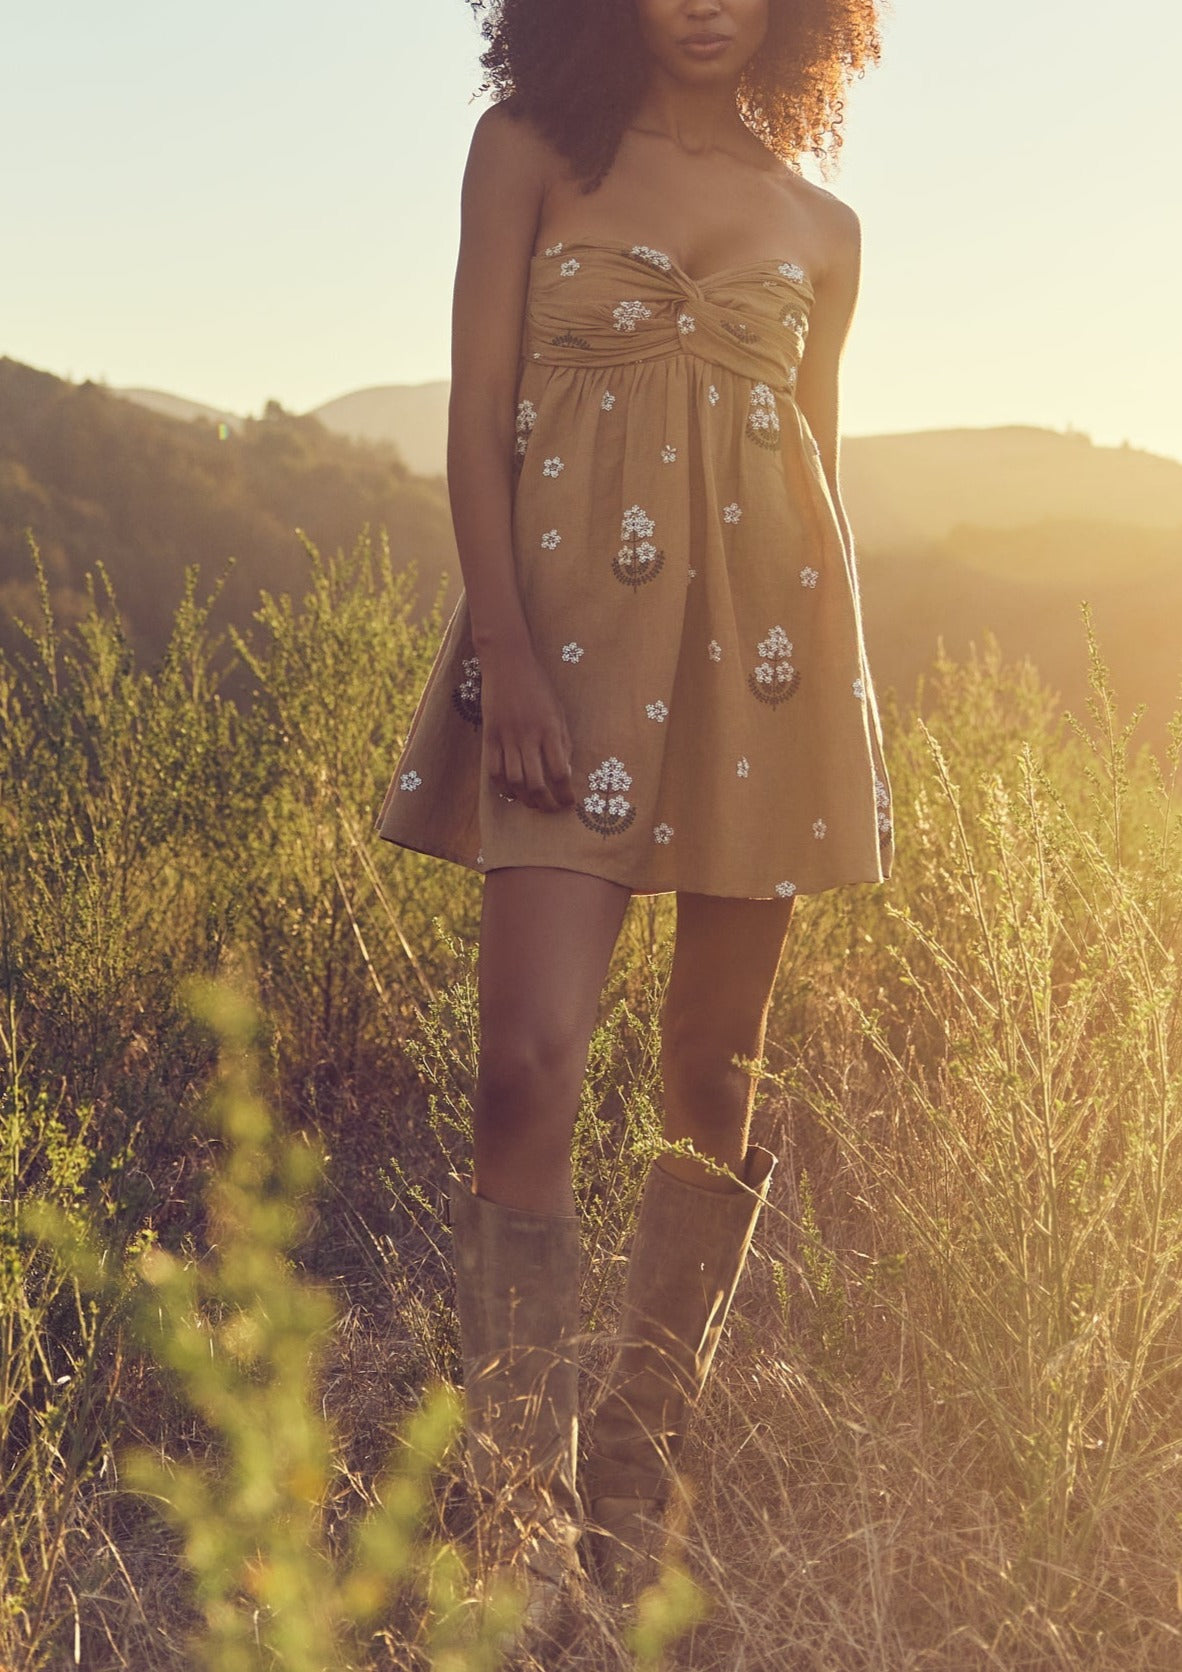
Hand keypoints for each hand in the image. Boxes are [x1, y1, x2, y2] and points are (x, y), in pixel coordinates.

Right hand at [479, 647, 575, 812]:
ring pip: (514, 781)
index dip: (565, 794)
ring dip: (525, 799)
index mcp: (551, 729)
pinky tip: (511, 792)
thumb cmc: (539, 686)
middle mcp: (529, 736)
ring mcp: (507, 737)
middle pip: (537, 784)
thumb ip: (562, 742)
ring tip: (533, 804)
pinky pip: (493, 770)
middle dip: (547, 804)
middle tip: (553, 809)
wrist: (508, 662)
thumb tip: (564, 772)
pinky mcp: (490, 736)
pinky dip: (502, 787)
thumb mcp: (558, 711)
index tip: (569, 802)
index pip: (560, 773)